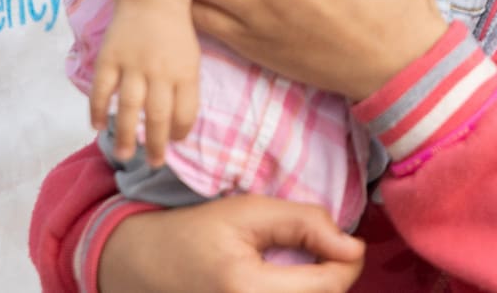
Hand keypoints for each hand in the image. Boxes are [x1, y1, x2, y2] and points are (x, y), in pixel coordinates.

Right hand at [90, 3, 200, 165]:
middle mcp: (160, 70)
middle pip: (159, 115)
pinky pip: (102, 89)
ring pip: (130, 106)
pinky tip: (98, 125)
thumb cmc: (175, 32)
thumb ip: (185, 88)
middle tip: (154, 164)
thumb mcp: (191, 58)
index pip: (186, 111)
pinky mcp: (110, 58)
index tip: (175, 143)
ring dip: (127, 134)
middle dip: (157, 144)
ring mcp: (133, 64)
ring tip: (125, 155)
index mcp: (185, 71)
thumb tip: (176, 125)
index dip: (181, 131)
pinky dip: (99, 109)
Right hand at [99, 194, 363, 292]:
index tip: (345, 240)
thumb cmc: (195, 234)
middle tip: (317, 252)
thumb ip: (306, 223)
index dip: (348, 259)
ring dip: (314, 291)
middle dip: (332, 277)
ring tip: (299, 270)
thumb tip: (354, 247)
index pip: (330, 285)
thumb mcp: (250, 212)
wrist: (143, 267)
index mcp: (249, 291)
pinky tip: (283, 285)